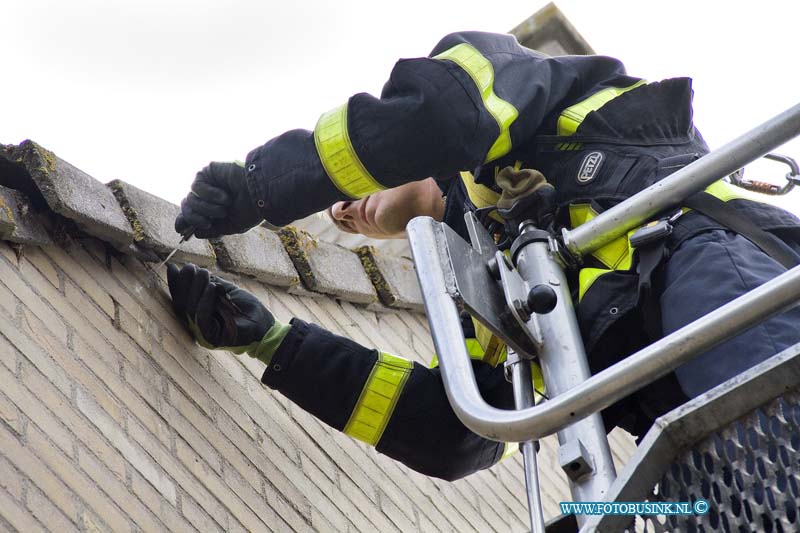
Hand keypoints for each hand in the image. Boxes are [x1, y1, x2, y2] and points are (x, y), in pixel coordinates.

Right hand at [167, 264, 286, 360]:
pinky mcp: (212, 339)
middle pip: (181, 304)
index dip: (175, 284)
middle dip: (184, 283)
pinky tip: (213, 287)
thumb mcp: (222, 290)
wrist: (263, 323)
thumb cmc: (244, 308)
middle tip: (191, 267)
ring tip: (206, 274)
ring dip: (196, 288)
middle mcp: (196, 326)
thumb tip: (185, 267)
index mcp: (196, 316)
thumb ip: (205, 282)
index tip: (173, 267)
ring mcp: (202, 334)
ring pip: (190, 310)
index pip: (180, 299)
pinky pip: (202, 318)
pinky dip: (205, 301)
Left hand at [175, 162, 262, 238]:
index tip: (181, 230)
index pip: (189, 215)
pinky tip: (225, 195)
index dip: (182, 222)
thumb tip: (195, 233)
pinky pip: (196, 187)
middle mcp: (207, 197)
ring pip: (190, 199)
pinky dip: (210, 194)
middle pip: (186, 208)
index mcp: (212, 210)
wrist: (261, 194)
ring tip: (224, 207)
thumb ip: (213, 230)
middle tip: (208, 222)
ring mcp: (207, 184)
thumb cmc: (251, 210)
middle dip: (195, 218)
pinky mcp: (208, 172)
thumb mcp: (232, 226)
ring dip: (207, 208)